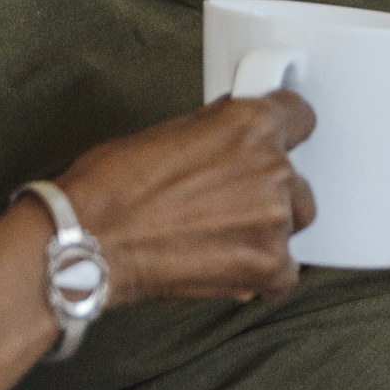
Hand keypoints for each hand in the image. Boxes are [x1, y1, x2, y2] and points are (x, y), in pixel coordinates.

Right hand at [53, 89, 316, 303]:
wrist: (89, 241)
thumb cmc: (114, 185)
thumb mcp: (169, 130)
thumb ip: (218, 129)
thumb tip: (234, 132)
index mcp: (250, 125)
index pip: (300, 117)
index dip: (284, 130)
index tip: (275, 143)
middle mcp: (271, 168)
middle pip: (296, 179)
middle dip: (267, 189)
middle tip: (225, 201)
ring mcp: (273, 221)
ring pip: (292, 223)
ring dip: (264, 228)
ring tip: (218, 235)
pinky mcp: (268, 267)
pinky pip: (284, 272)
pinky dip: (260, 273)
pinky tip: (224, 265)